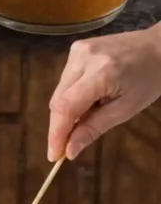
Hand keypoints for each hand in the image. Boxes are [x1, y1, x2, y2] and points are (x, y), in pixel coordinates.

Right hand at [48, 25, 160, 160]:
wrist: (157, 47)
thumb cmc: (149, 80)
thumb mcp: (126, 109)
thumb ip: (94, 128)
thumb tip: (69, 150)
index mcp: (101, 72)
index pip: (66, 107)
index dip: (56, 133)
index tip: (53, 156)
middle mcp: (83, 57)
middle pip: (58, 100)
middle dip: (59, 126)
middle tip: (65, 147)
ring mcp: (77, 50)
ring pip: (60, 91)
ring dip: (66, 111)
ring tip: (87, 118)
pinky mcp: (76, 48)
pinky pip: (66, 80)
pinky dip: (71, 96)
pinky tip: (87, 100)